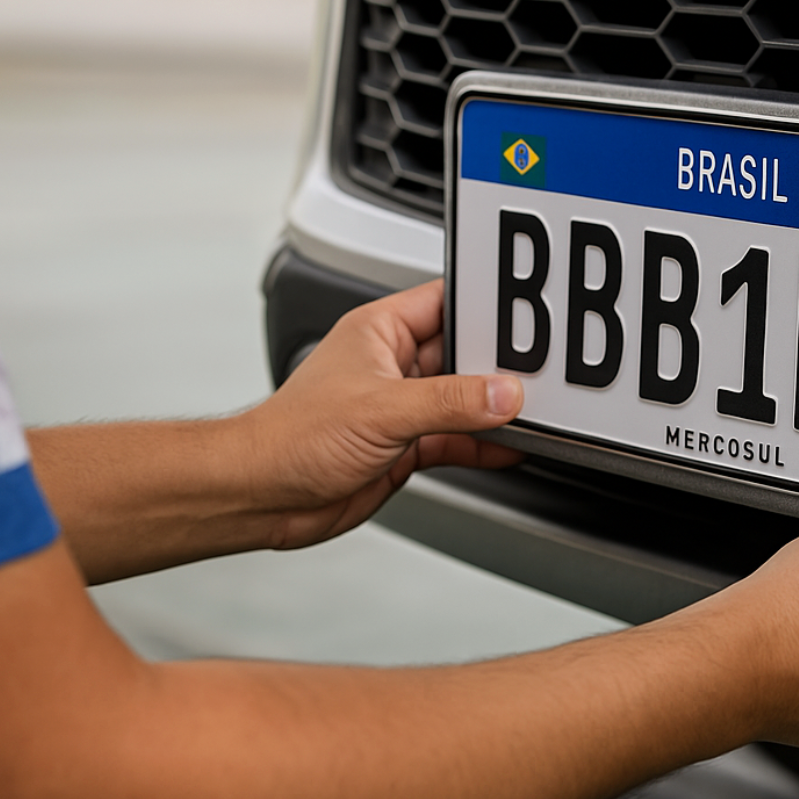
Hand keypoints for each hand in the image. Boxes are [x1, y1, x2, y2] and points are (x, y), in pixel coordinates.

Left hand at [239, 280, 524, 548]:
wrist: (262, 497)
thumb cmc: (290, 439)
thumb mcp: (382, 410)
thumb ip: (450, 402)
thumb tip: (503, 394)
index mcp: (380, 331)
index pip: (447, 302)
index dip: (485, 308)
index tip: (525, 321)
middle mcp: (392, 364)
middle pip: (464, 354)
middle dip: (496, 367)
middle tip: (535, 377)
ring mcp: (401, 407)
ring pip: (464, 400)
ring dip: (491, 410)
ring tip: (529, 414)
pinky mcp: (406, 446)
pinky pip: (457, 438)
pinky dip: (483, 444)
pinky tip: (508, 447)